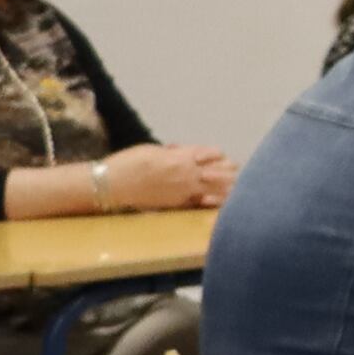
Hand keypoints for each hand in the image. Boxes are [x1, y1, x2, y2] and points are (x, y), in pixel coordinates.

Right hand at [98, 143, 234, 212]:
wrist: (112, 184)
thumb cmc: (128, 163)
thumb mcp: (152, 150)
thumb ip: (171, 153)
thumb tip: (180, 151)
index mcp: (180, 156)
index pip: (211, 154)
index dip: (220, 157)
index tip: (226, 159)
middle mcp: (186, 172)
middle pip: (219, 170)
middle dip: (231, 172)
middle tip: (240, 173)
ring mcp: (183, 189)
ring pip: (215, 187)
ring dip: (228, 186)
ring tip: (240, 187)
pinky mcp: (177, 203)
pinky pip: (201, 201)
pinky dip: (214, 201)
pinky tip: (225, 204)